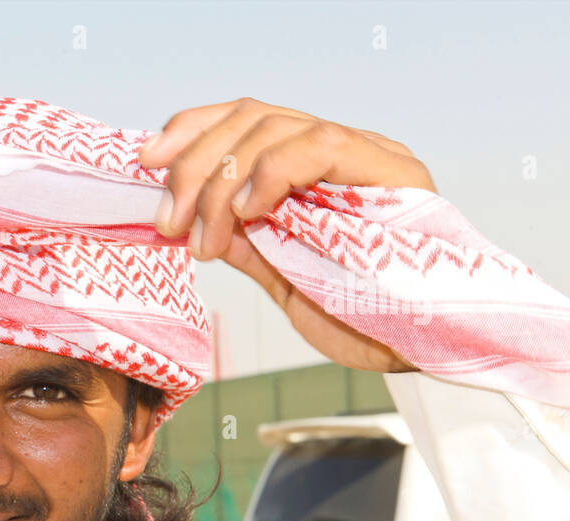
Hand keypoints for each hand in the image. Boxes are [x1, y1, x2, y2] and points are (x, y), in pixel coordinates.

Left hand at [138, 98, 435, 372]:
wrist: (423, 353)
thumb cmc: (363, 321)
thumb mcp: (282, 278)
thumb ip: (245, 242)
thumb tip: (191, 220)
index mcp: (310, 171)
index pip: (242, 119)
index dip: (191, 130)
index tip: (147, 163)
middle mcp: (338, 153)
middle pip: (249, 117)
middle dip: (193, 166)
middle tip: (168, 221)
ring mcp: (365, 156)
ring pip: (274, 126)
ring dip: (221, 179)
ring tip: (203, 235)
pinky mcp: (390, 170)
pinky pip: (319, 143)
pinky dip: (270, 170)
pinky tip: (246, 209)